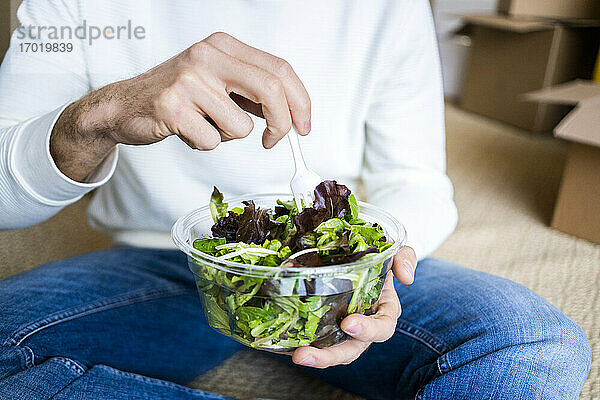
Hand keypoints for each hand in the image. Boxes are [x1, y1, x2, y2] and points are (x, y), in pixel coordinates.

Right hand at [51, 32, 310, 180]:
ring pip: (241, 126)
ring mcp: (189, 79)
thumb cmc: (178, 96)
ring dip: (227, 136)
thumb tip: (292, 114)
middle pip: (271, 90)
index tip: (304, 126)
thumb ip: (252, 92)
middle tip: (274, 141)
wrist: (123, 105)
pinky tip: (187, 131)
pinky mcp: (173, 106)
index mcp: (224, 46)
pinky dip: (204, 144)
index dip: (300, 101)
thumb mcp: (218, 82)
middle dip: (281, 124)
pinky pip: (212, 141)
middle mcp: (208, 55)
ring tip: (204, 125)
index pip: (279, 69)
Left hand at [292, 246, 416, 367]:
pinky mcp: (324, 328)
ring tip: (297, 356)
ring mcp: (342, 330)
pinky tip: (286, 347)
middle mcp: (363, 327)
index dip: (368, 329)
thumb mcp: (393, 254)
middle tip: (307, 353)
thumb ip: (404, 259)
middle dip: (330, 355)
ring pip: (332, 351)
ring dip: (315, 357)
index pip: (382, 328)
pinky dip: (300, 344)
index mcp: (384, 312)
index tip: (348, 323)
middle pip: (351, 349)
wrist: (357, 257)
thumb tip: (406, 277)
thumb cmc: (377, 260)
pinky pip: (314, 341)